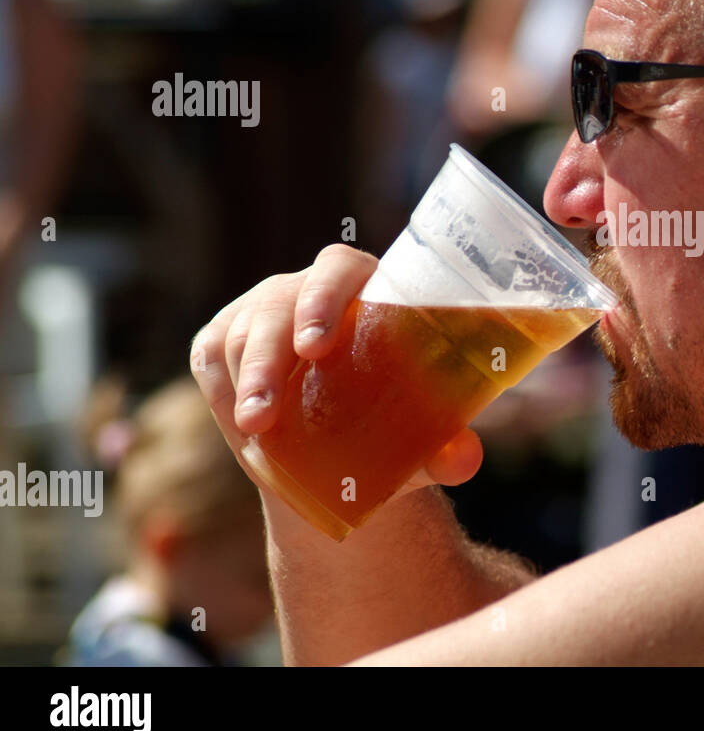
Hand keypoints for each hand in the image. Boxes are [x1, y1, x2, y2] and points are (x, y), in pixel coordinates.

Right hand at [190, 244, 483, 494]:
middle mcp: (309, 290)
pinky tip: (240, 428)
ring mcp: (263, 311)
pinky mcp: (225, 339)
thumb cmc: (397, 426)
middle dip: (268, 360)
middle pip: (279, 305)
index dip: (323, 299)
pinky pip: (213, 357)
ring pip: (242, 333)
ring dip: (245, 385)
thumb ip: (448, 448)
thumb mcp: (423, 440)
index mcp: (367, 289)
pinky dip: (222, 394)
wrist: (343, 455)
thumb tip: (462, 459)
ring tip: (255, 434)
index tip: (316, 346)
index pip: (339, 270)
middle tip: (266, 415)